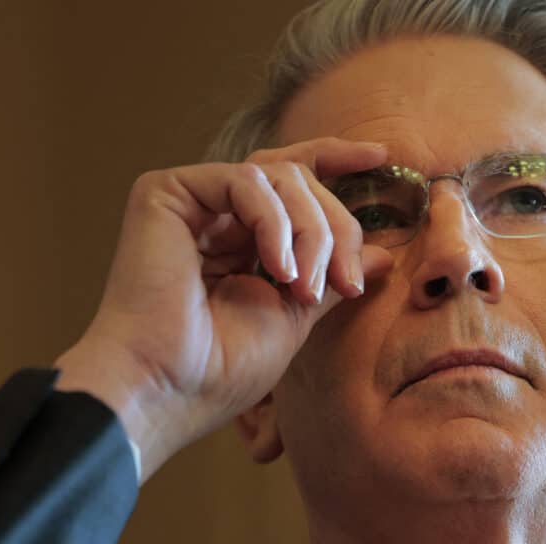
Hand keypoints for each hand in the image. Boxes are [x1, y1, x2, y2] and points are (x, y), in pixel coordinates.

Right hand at [53, 137, 391, 481]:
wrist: (166, 387)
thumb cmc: (221, 369)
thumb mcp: (294, 317)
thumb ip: (330, 278)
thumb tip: (382, 254)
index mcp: (237, 242)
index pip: (291, 184)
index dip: (335, 160)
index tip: (381, 155)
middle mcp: (210, 215)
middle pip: (296, 179)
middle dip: (334, 227)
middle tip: (345, 282)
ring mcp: (188, 202)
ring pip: (278, 177)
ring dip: (309, 231)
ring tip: (304, 289)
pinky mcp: (164, 192)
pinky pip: (245, 181)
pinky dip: (274, 222)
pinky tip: (278, 269)